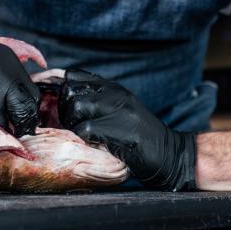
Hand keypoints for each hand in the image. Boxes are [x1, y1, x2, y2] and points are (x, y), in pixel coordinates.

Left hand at [59, 69, 196, 190]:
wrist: (170, 154)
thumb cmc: (141, 135)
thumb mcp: (120, 109)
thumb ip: (97, 100)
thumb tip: (65, 96)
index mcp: (113, 88)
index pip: (73, 75)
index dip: (61, 88)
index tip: (60, 102)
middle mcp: (115, 94)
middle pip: (70, 91)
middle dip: (65, 110)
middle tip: (73, 125)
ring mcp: (118, 110)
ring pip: (76, 108)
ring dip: (74, 124)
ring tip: (86, 135)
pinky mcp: (117, 130)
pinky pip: (85, 130)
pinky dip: (84, 139)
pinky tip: (95, 144)